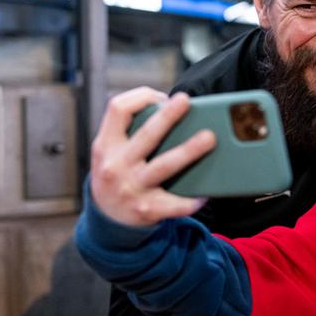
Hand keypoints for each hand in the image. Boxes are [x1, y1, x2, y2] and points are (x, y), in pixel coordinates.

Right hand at [90, 87, 215, 226]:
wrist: (107, 219)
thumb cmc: (117, 174)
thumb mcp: (111, 151)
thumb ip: (129, 132)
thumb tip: (171, 108)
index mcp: (106, 144)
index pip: (117, 109)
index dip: (141, 97)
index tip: (162, 96)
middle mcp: (116, 165)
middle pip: (146, 135)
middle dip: (168, 116)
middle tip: (186, 101)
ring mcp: (131, 188)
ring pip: (164, 166)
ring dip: (189, 151)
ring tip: (209, 138)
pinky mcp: (147, 209)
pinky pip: (174, 204)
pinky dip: (191, 200)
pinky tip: (206, 194)